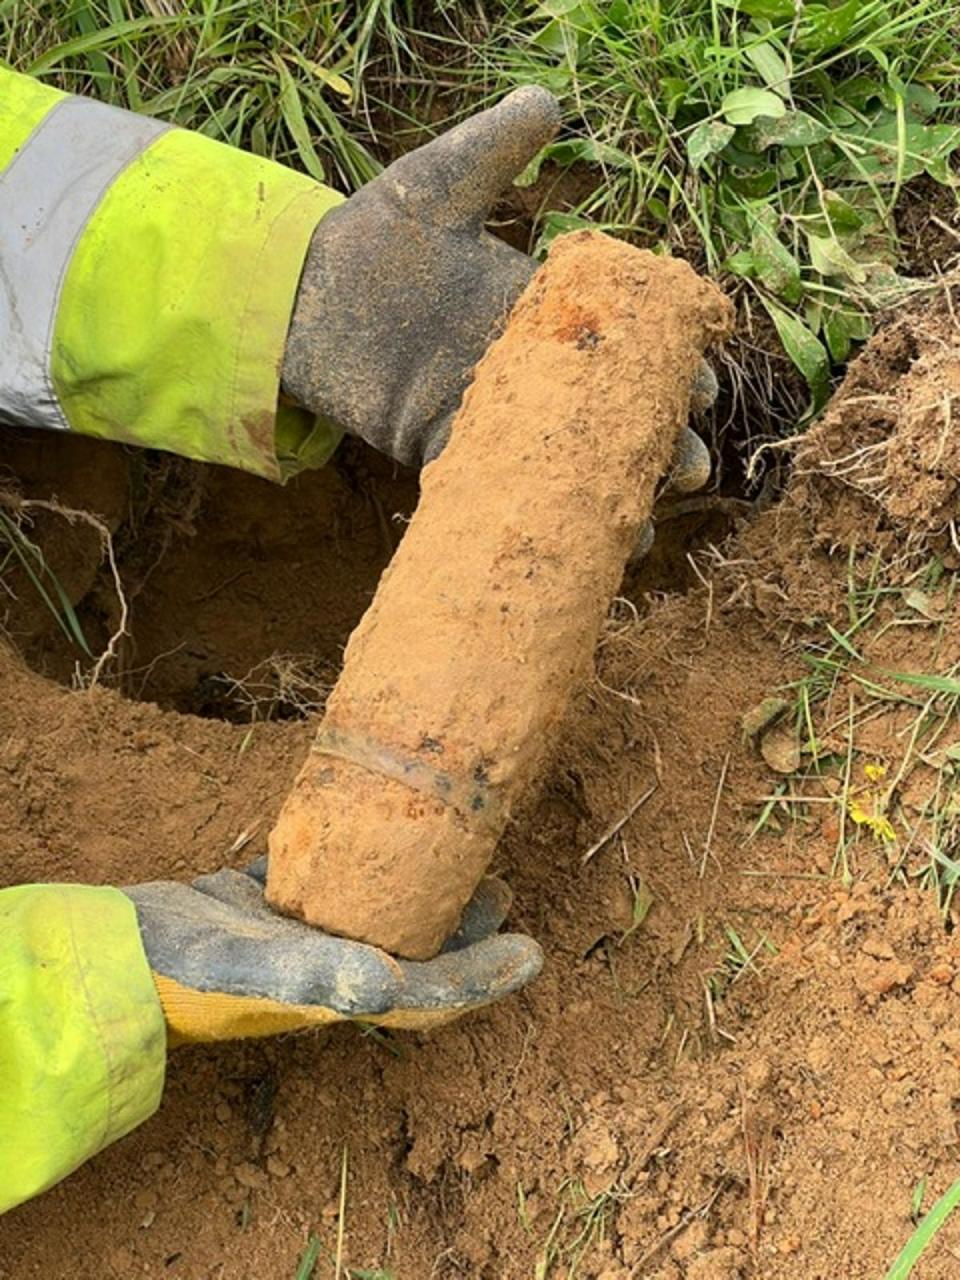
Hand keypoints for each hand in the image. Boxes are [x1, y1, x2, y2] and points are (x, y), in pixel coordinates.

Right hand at [123, 861, 540, 1045]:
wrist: (109, 952)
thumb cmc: (178, 969)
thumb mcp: (243, 970)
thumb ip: (311, 974)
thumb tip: (386, 980)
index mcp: (335, 990)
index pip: (427, 992)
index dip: (484, 977)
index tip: (533, 951)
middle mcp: (325, 967)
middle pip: (414, 953)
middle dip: (463, 932)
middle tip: (503, 890)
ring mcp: (292, 936)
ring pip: (374, 917)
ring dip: (419, 897)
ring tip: (458, 859)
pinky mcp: (260, 902)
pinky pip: (323, 881)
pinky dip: (356, 862)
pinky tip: (370, 829)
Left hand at [281, 86, 715, 492]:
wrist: (301, 296)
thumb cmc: (374, 237)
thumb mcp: (438, 186)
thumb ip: (494, 151)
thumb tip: (548, 102)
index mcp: (538, 307)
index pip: (622, 336)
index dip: (667, 362)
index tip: (701, 384)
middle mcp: (523, 365)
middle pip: (605, 408)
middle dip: (653, 441)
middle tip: (687, 467)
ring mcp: (488, 410)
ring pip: (562, 457)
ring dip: (603, 492)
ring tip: (640, 526)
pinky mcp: (445, 446)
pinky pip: (498, 484)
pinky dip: (534, 511)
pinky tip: (568, 542)